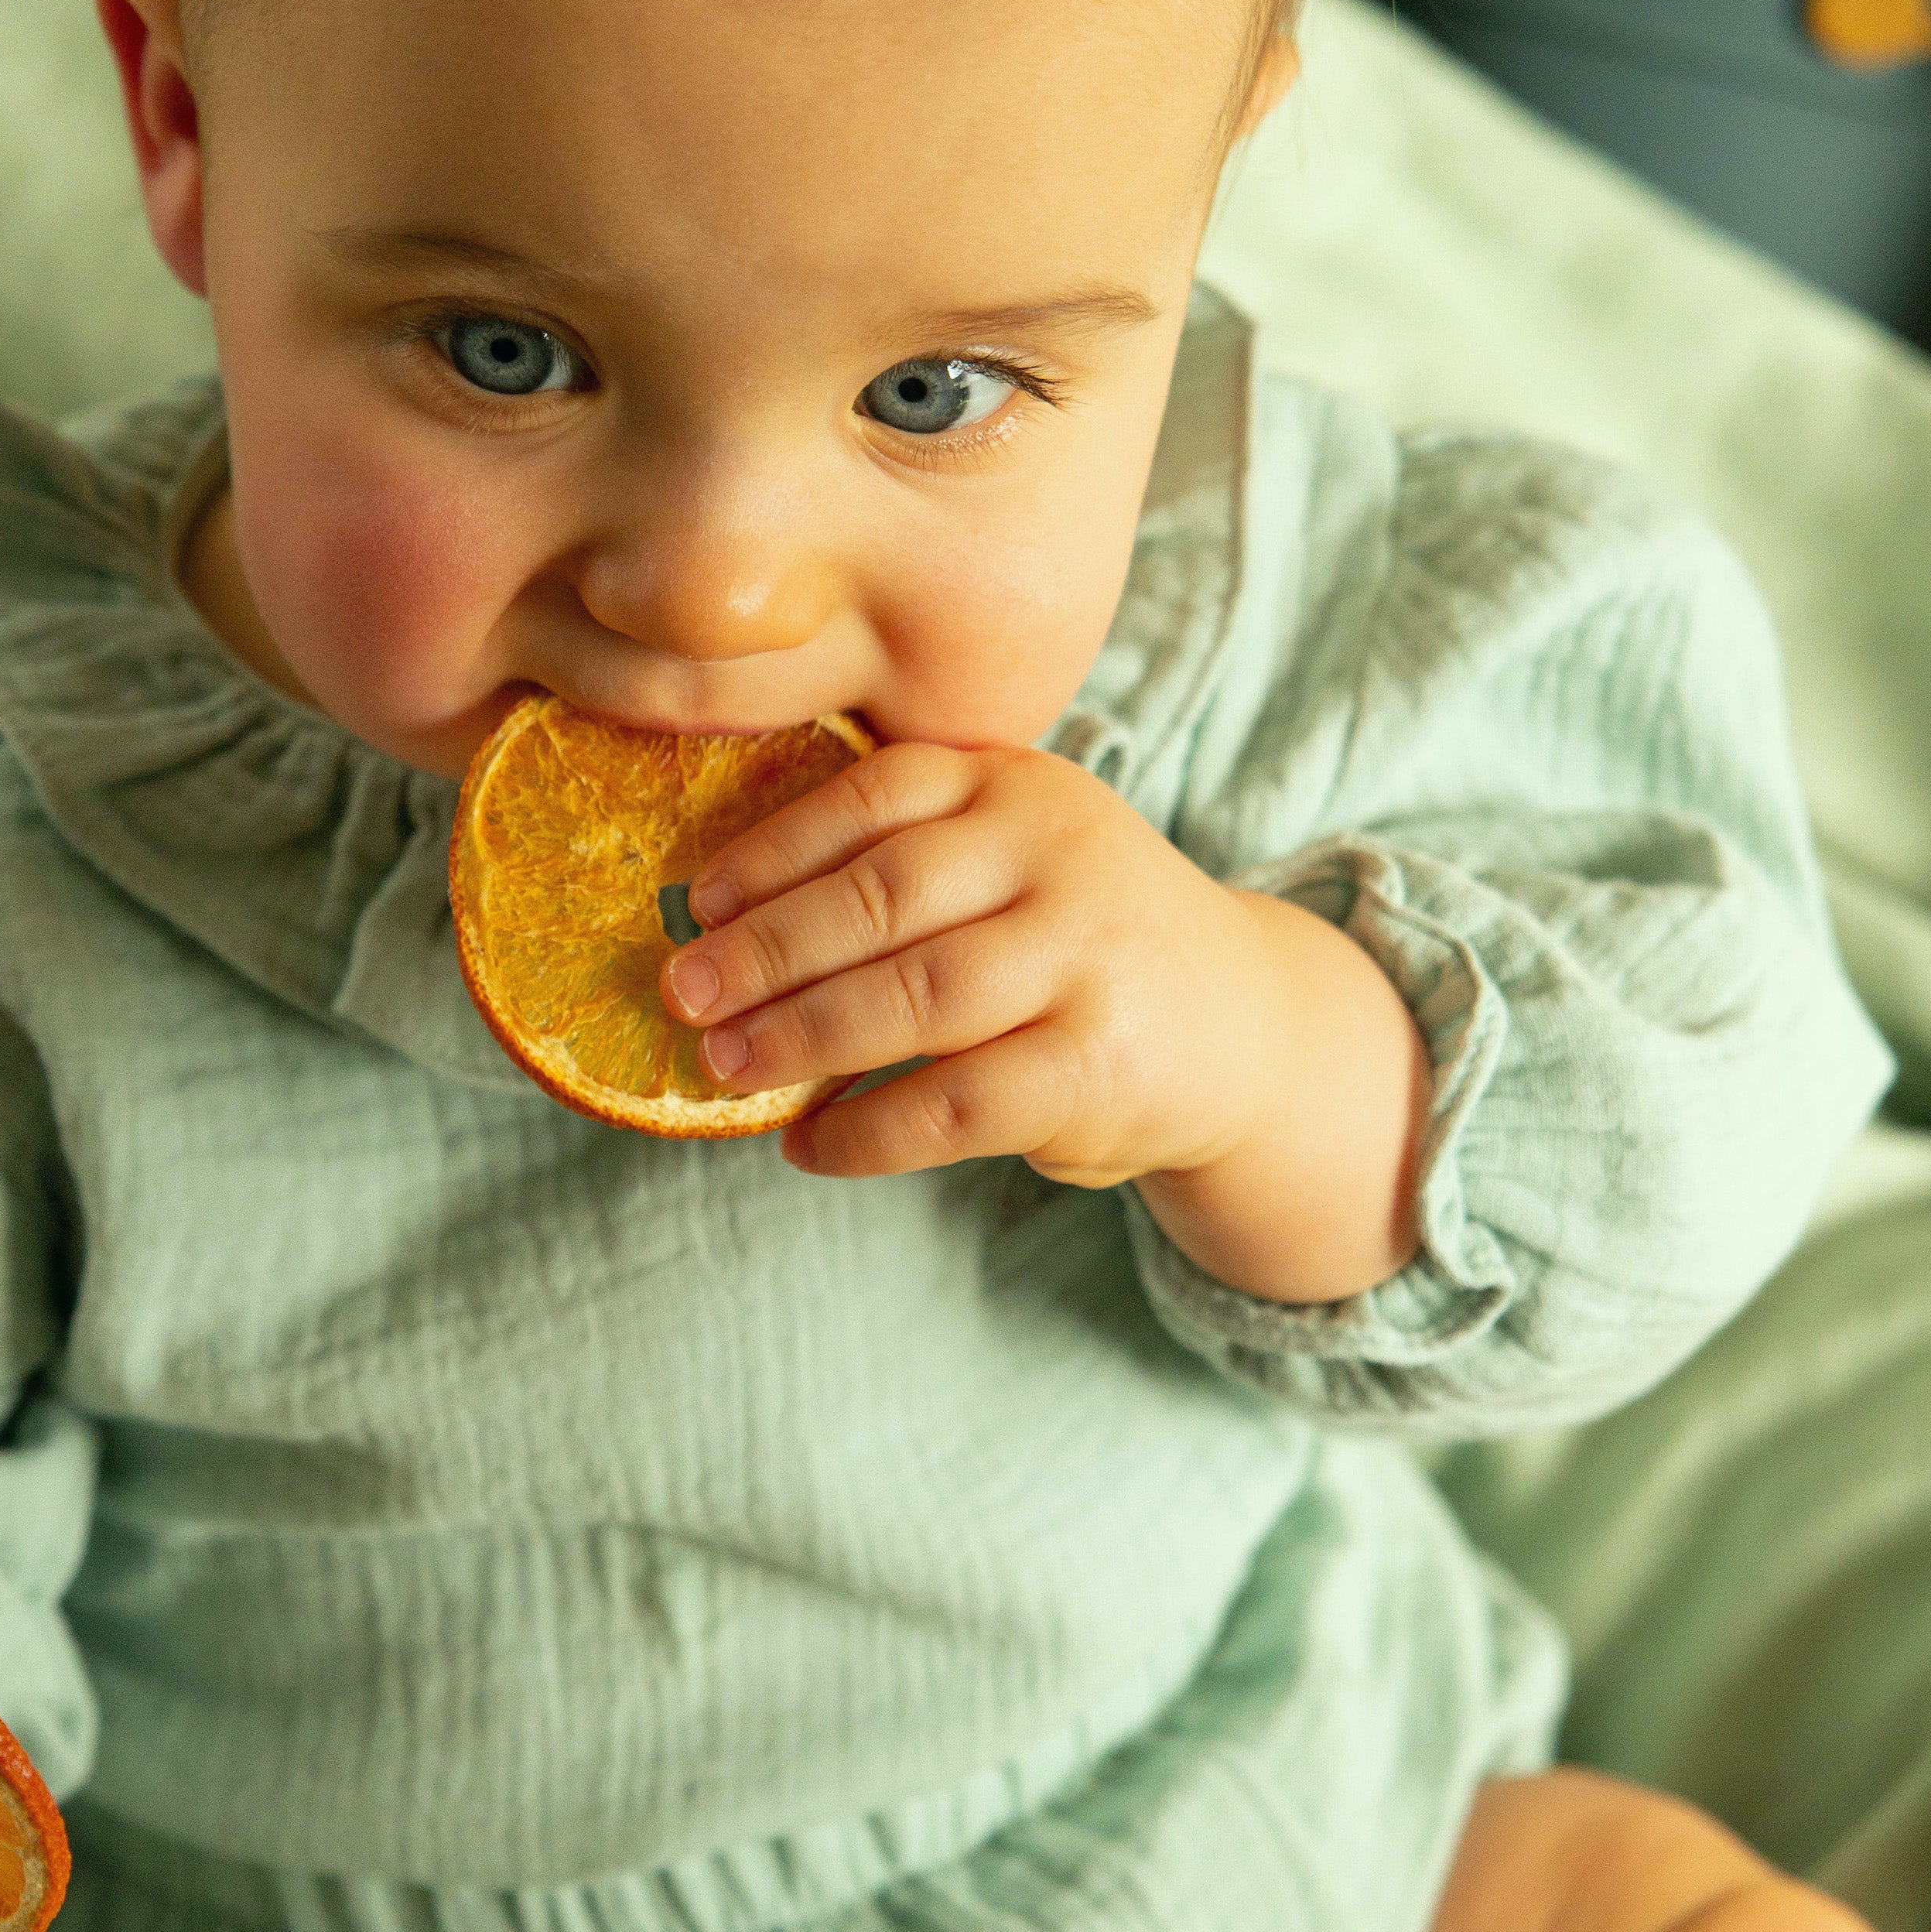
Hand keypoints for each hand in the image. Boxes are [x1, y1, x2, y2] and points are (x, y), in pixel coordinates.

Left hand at [659, 741, 1427, 1300]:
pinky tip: (809, 1147)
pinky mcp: (1099, 1066)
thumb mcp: (1013, 861)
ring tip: (722, 1066)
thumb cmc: (1078, 942)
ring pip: (912, 998)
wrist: (1246, 1026)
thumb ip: (906, 868)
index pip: (875, 797)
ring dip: (800, 1037)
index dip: (772, 851)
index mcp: (1020, 785)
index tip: (697, 902)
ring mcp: (1086, 960)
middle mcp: (1060, 856)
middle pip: (881, 898)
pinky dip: (867, 1130)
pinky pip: (954, 1103)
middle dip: (765, 950)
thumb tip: (721, 931)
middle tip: (684, 992)